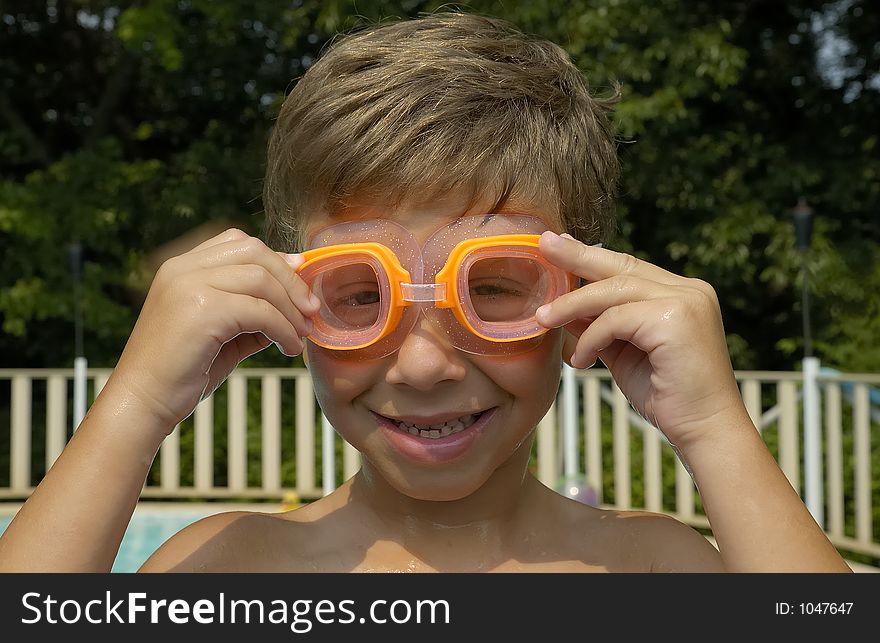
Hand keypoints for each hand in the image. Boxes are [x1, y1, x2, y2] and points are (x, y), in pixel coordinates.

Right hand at [110, 228, 319, 431]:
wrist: (142, 403)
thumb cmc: (182, 372)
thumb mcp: (223, 333)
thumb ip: (253, 312)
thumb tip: (298, 304)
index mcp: (181, 267)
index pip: (239, 242)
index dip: (276, 260)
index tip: (300, 283)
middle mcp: (181, 268)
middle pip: (254, 251)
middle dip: (290, 280)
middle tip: (310, 310)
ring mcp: (188, 285)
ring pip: (261, 279)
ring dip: (291, 308)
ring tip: (301, 335)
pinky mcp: (202, 310)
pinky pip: (260, 310)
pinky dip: (283, 329)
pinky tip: (289, 349)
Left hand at [535, 231, 745, 448]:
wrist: (705, 431)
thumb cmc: (667, 396)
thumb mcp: (623, 352)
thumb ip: (600, 326)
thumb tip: (561, 309)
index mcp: (682, 293)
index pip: (628, 267)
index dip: (591, 257)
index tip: (558, 245)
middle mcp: (689, 289)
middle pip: (621, 265)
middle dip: (578, 256)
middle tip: (544, 245)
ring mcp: (686, 301)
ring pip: (612, 291)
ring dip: (571, 306)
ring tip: (542, 320)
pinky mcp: (675, 319)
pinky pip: (615, 319)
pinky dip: (590, 338)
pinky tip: (582, 361)